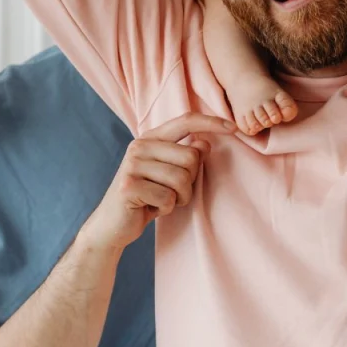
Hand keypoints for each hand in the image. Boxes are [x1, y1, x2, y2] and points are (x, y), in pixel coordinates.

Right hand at [79, 113, 233, 251]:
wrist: (112, 225)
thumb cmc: (146, 197)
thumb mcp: (167, 174)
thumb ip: (184, 156)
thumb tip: (205, 142)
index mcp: (149, 138)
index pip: (185, 121)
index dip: (211, 122)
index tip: (234, 128)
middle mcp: (139, 146)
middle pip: (191, 157)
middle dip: (190, 182)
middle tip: (172, 193)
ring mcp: (132, 165)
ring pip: (182, 179)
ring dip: (179, 198)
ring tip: (161, 201)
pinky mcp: (129, 186)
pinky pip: (168, 199)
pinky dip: (165, 209)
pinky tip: (151, 209)